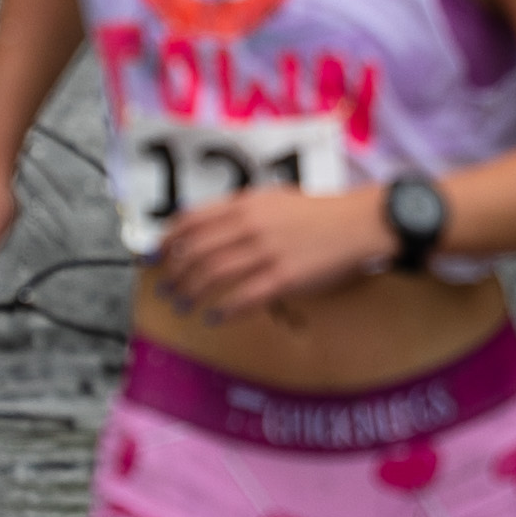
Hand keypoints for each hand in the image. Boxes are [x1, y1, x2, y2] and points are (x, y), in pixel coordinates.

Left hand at [142, 181, 397, 318]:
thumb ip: (241, 211)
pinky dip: (222, 310)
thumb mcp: (274, 199)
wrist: (358, 224)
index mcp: (245, 204)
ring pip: (212, 275)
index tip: (157, 256)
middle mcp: (250, 226)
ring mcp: (266, 252)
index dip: (167, 241)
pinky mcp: (284, 278)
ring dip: (191, 294)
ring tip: (183, 306)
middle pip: (195, 252)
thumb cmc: (318, 214)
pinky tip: (213, 317)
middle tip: (166, 288)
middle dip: (174, 273)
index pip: (191, 221)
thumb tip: (207, 227)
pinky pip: (243, 298)